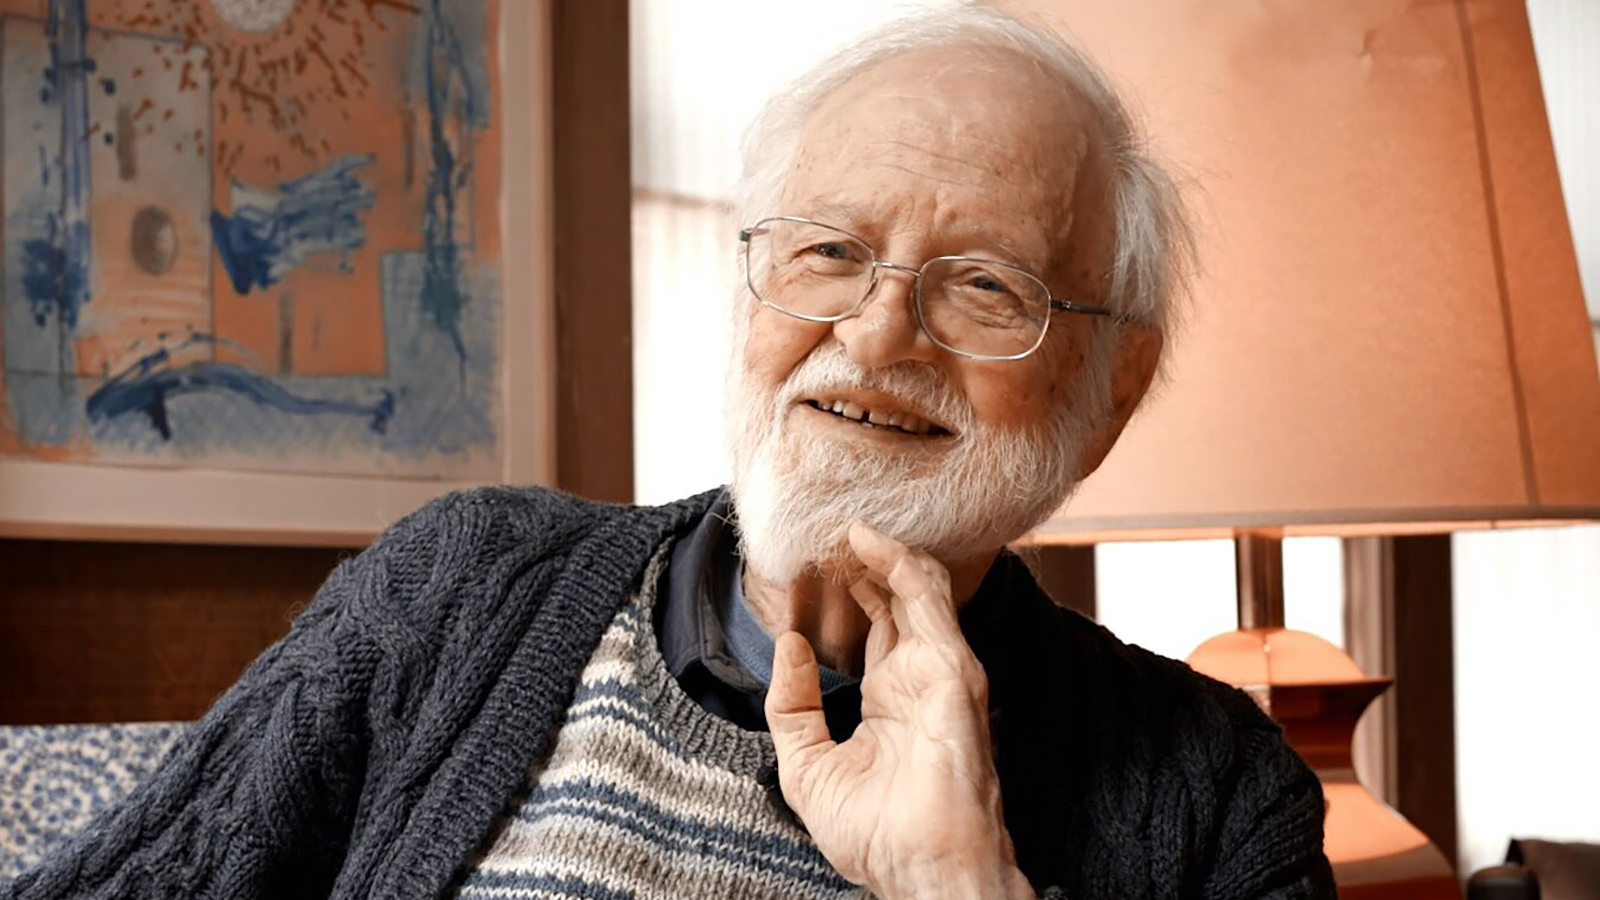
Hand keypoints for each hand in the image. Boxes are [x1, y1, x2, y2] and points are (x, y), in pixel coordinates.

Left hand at [763, 522, 1034, 899]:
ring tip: (841, 521)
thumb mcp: (806, 764)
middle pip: (896, 597)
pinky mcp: (953, 669)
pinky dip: (898, 563)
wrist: (919, 869)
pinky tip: (866, 542)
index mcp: (891, 699)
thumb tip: (789, 644)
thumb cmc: (875, 834)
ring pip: (918, 586)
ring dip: (880, 550)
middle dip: (860, 560)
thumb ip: (792, 704)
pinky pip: (928, 599)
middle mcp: (920, 677)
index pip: (874, 625)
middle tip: (823, 527)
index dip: (844, 590)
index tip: (807, 561)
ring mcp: (941, 669)